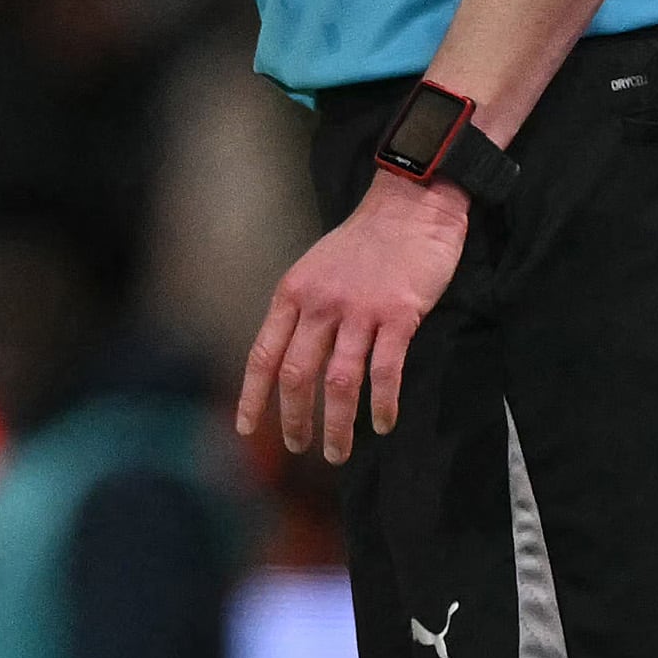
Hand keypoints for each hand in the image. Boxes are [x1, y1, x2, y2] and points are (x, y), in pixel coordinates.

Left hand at [237, 174, 470, 463]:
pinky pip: (385, 372)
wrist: (410, 205)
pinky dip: (383, 405)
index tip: (247, 429)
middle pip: (297, 376)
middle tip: (300, 446)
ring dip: (336, 425)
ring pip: (339, 383)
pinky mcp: (399, 315)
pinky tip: (383, 424)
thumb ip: (303, 311)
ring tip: (337, 451)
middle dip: (294, 419)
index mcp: (292, 294)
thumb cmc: (365, 242)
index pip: (263, 355)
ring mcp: (360, 311)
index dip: (253, 397)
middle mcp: (320, 305)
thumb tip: (293, 361)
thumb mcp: (316, 269)